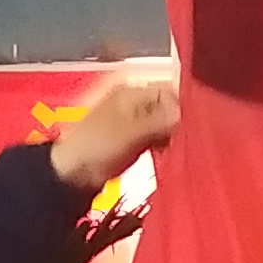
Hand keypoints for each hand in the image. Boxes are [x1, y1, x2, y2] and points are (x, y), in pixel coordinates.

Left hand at [52, 61, 180, 191]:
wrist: (73, 172)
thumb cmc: (97, 146)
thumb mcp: (131, 132)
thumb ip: (158, 120)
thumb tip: (184, 112)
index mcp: (131, 91)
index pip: (168, 90)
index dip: (180, 105)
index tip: (188, 124)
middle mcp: (135, 102)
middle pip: (168, 106)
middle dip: (177, 121)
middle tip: (182, 139)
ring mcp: (134, 120)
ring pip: (165, 122)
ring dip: (172, 134)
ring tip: (174, 148)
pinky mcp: (134, 138)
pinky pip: (157, 136)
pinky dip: (163, 143)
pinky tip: (165, 153)